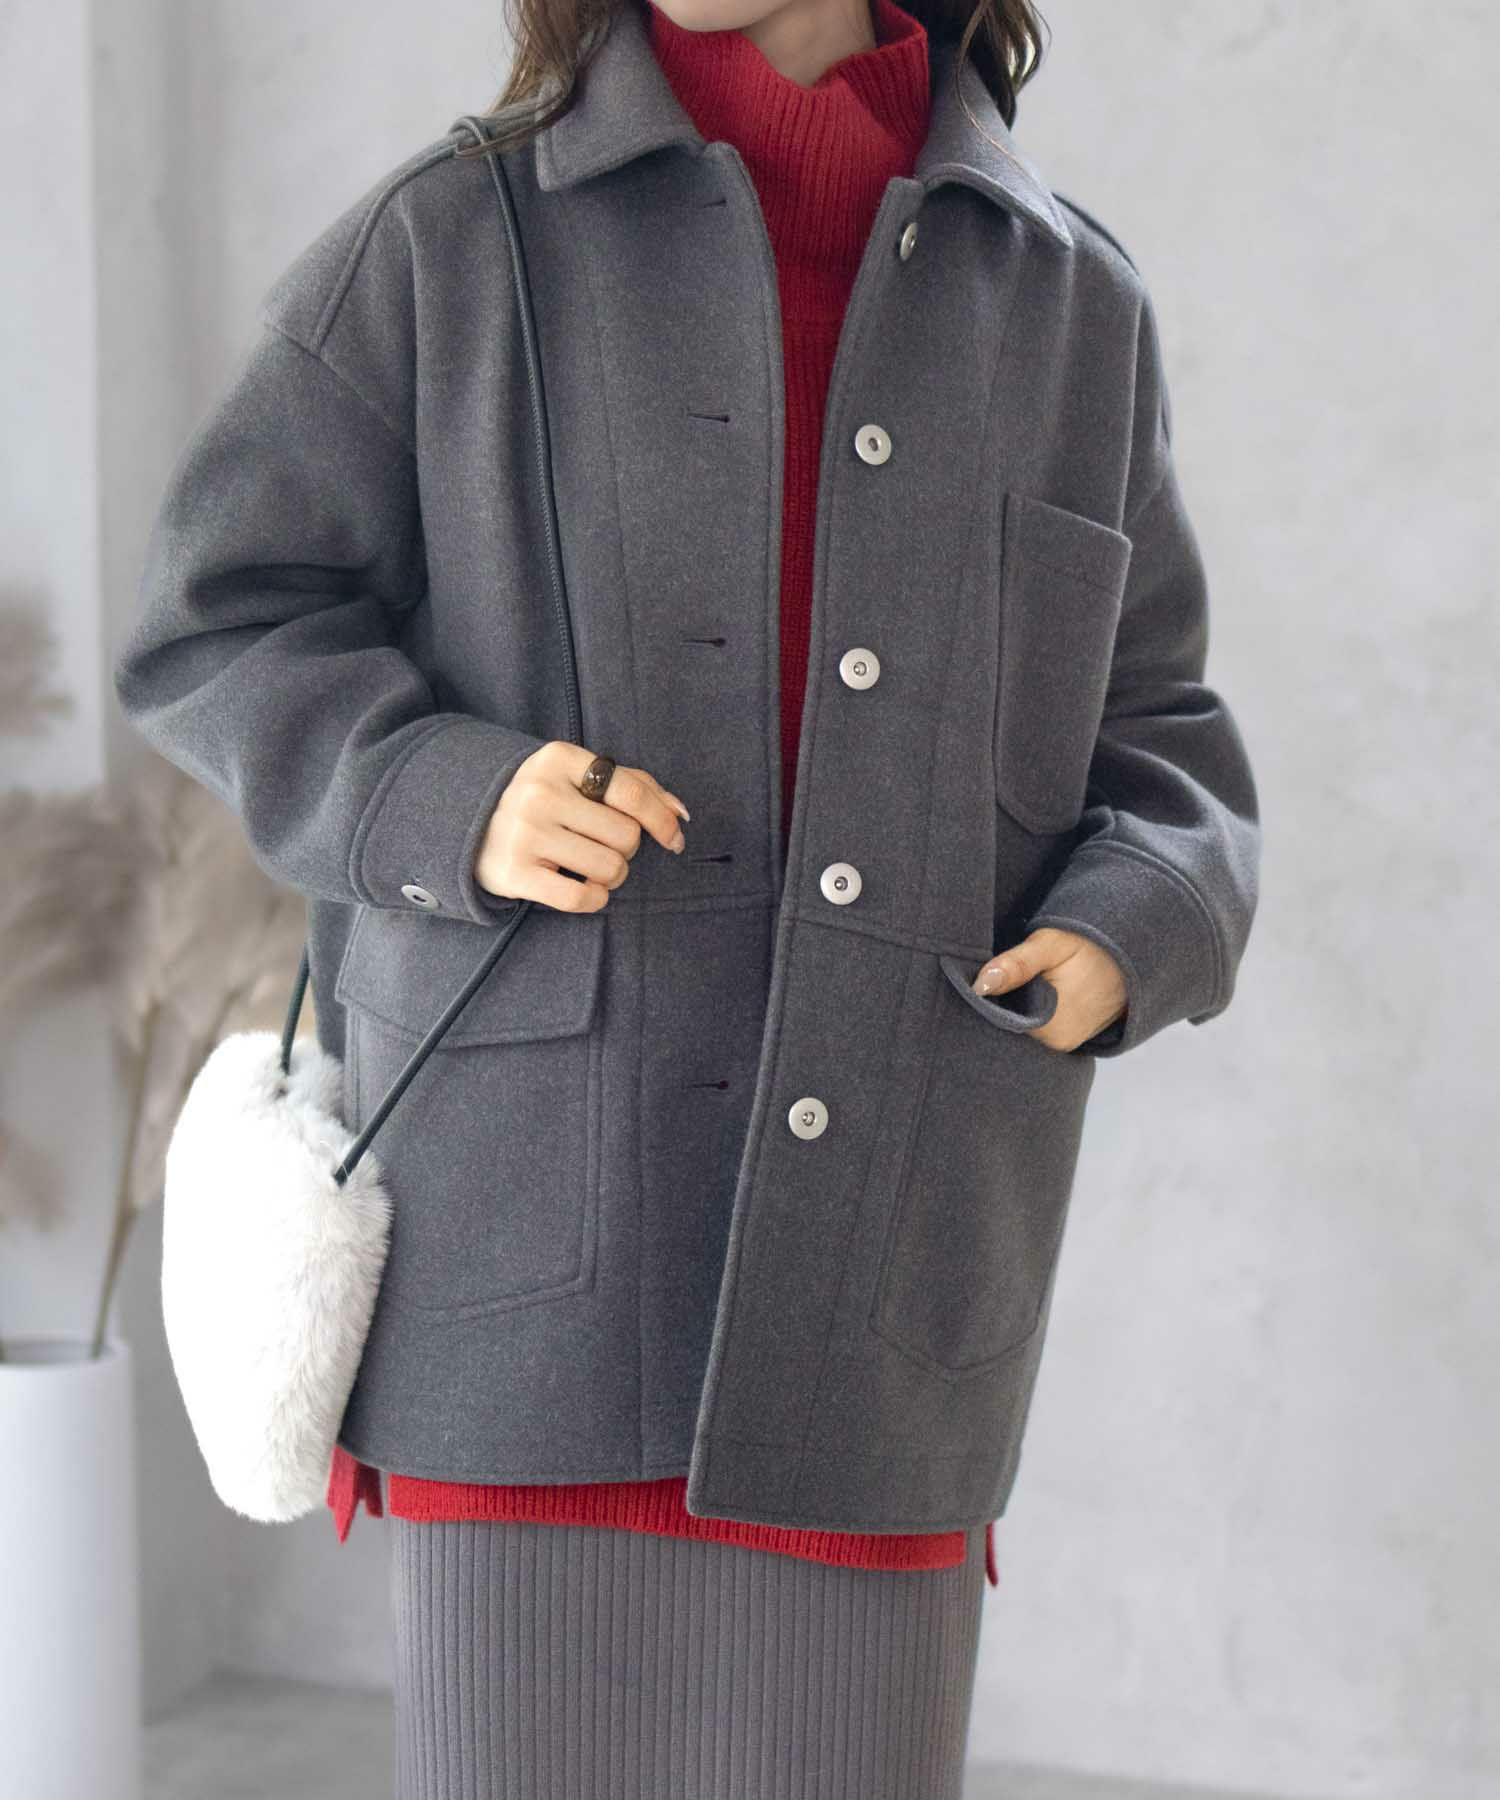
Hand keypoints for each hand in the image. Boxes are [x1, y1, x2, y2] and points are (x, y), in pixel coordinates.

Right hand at [474, 741, 690, 911]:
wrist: (470, 824)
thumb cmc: (545, 802)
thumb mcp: (580, 778)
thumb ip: (635, 786)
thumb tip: (681, 814)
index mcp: (559, 759)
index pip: (631, 792)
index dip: (662, 820)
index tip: (674, 839)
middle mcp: (540, 792)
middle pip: (626, 835)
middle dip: (627, 849)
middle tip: (603, 846)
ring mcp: (525, 832)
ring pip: (609, 868)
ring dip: (612, 876)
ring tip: (590, 867)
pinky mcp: (514, 872)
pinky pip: (582, 897)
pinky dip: (594, 898)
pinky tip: (584, 888)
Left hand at [971, 927, 1126, 1052]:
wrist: (1132, 950)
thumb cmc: (1089, 944)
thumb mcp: (1049, 945)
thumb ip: (1015, 965)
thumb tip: (980, 985)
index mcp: (1050, 1031)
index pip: (999, 1020)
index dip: (991, 997)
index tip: (992, 973)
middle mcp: (1058, 1045)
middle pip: (1012, 1025)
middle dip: (1004, 1001)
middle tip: (1014, 972)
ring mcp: (1066, 1043)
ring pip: (1025, 1025)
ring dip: (1019, 1004)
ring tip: (1030, 978)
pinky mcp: (1071, 1036)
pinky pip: (1039, 1026)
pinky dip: (1033, 1009)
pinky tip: (1038, 989)